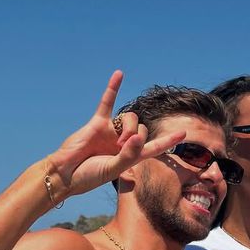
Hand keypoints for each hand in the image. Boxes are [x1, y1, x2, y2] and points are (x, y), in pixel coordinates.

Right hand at [48, 71, 185, 195]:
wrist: (66, 173)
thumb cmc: (89, 176)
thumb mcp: (113, 169)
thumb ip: (128, 156)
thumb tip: (138, 137)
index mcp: (131, 157)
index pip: (155, 146)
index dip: (169, 140)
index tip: (184, 133)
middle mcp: (124, 143)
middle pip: (143, 129)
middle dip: (137, 139)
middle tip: (122, 150)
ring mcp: (111, 131)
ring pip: (130, 119)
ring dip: (128, 129)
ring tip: (117, 143)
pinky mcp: (98, 123)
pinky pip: (107, 102)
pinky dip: (113, 88)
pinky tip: (119, 74)